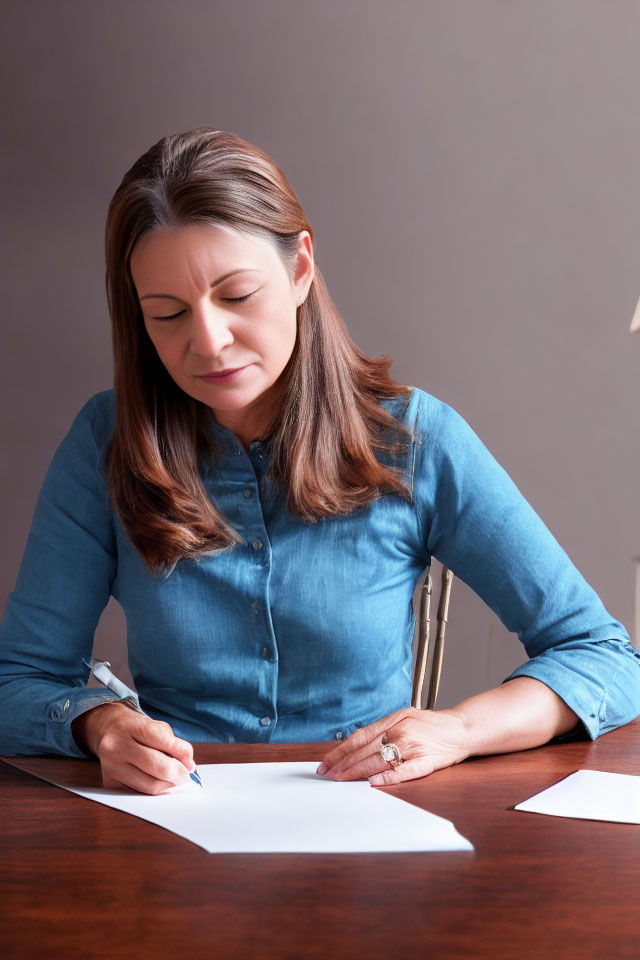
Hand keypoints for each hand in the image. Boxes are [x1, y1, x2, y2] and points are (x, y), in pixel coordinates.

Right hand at [71, 701, 196, 794]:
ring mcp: (111, 766)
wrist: (107, 728)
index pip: (164, 741)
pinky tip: (158, 781)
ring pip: (149, 785)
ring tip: (173, 778)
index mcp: (131, 726)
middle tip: (185, 775)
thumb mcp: (154, 725)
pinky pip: (139, 793)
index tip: (190, 762)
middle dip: (178, 773)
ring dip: (168, 784)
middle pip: (157, 766)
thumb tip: (188, 766)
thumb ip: (173, 743)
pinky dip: (153, 789)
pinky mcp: (109, 782)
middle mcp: (117, 746)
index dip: (183, 753)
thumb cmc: (135, 727)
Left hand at [316, 707, 470, 785]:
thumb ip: (383, 728)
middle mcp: (401, 732)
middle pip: (365, 751)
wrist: (462, 728)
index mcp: (394, 720)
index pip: (360, 737)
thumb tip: (357, 743)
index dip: (341, 751)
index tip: (327, 762)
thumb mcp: (404, 716)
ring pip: (379, 761)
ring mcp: (413, 747)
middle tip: (327, 775)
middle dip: (343, 764)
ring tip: (341, 780)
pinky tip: (373, 783)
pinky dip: (388, 778)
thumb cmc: (431, 725)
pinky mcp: (427, 761)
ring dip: (357, 772)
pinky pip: (404, 772)